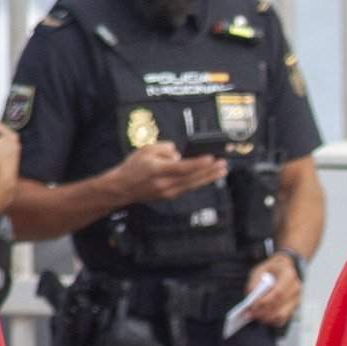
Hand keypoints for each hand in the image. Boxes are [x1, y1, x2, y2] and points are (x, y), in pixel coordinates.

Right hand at [109, 141, 227, 204]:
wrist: (122, 188)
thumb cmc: (133, 167)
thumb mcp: (146, 150)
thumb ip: (164, 149)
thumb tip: (180, 154)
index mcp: (157, 170)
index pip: (182, 167)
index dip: (198, 164)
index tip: (211, 158)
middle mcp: (164, 183)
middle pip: (192, 177)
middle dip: (210, 171)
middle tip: (224, 164)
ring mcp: (168, 192)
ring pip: (193, 184)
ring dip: (209, 177)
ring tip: (222, 170)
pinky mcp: (170, 196)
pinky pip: (189, 187)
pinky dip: (200, 181)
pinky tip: (209, 176)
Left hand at [244, 250, 305, 328]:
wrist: (282, 269)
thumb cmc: (269, 270)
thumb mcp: (259, 271)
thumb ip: (255, 285)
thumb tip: (252, 302)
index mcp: (289, 274)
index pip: (278, 292)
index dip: (265, 301)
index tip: (252, 306)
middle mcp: (296, 288)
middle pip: (279, 305)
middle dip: (262, 311)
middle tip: (249, 314)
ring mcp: (296, 299)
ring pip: (281, 315)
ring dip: (265, 317)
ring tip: (254, 316)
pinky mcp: (293, 308)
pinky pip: (282, 319)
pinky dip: (270, 321)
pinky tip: (261, 317)